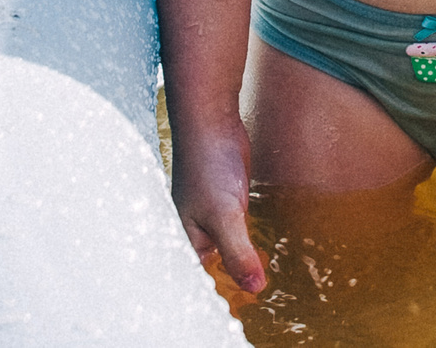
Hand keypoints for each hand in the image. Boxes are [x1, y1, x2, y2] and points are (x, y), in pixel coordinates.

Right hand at [171, 124, 266, 294]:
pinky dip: (239, 247)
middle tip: (241, 309)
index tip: (228, 316)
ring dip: (230, 269)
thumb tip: (255, 288)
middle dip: (218, 288)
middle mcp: (189, 233)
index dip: (208, 299)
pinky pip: (229, 234)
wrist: (211, 120)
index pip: (192, 282)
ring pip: (217, 253)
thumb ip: (239, 252)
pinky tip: (250, 257)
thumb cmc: (208, 164)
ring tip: (247, 293)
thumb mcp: (226, 215)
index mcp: (180, 241)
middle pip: (202, 271)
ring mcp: (204, 218)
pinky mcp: (221, 205)